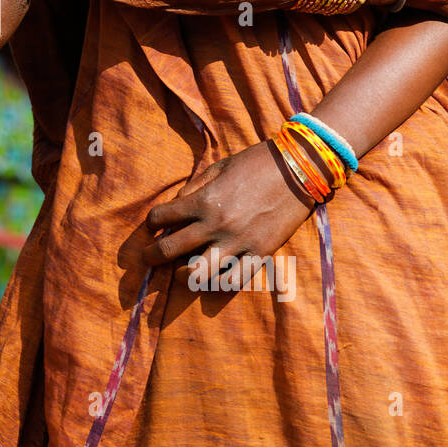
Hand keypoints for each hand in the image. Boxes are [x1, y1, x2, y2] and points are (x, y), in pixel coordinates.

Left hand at [143, 142, 314, 281]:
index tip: (153, 224)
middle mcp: (216, 225)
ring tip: (182, 272)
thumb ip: (193, 189)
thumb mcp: (218, 168)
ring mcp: (238, 242)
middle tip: (149, 257)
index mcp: (203, 200)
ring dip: (183, 275)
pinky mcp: (260, 254)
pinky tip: (214, 276)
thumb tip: (174, 207)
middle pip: (170, 250)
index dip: (152, 221)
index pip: (161, 217)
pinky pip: (232, 281)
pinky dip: (218, 282)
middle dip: (152, 255)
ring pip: (197, 274)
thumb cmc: (255, 164)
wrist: (299, 169)